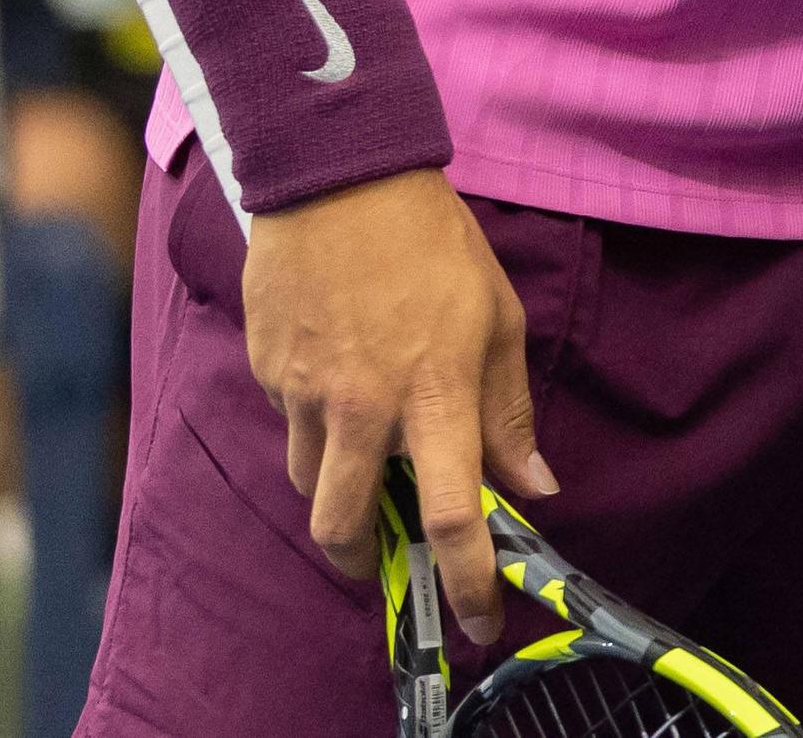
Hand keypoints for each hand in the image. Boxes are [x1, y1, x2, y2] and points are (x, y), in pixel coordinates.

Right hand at [240, 167, 553, 638]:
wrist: (342, 180)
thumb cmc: (435, 248)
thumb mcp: (497, 321)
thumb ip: (508, 412)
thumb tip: (535, 485)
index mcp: (433, 394)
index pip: (449, 514)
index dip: (465, 579)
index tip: (474, 622)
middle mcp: (362, 407)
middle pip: (345, 527)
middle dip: (362, 557)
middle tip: (383, 553)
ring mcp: (305, 393)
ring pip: (310, 481)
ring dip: (337, 484)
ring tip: (366, 439)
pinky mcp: (268, 374)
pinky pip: (289, 426)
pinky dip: (314, 423)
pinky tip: (337, 375)